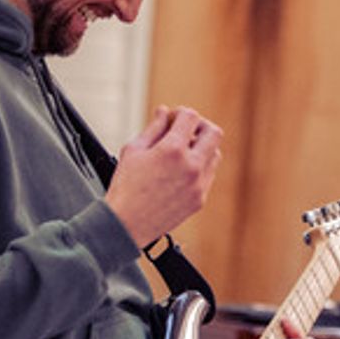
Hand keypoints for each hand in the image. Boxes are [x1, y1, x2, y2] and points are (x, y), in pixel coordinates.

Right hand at [105, 106, 222, 247]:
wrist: (126, 225)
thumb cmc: (125, 188)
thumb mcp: (133, 150)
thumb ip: (153, 127)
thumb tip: (164, 113)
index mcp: (173, 150)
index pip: (191, 117)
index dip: (180, 113)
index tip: (171, 119)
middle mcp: (191, 166)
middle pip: (213, 132)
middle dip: (199, 126)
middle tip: (185, 130)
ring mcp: (199, 184)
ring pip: (215, 154)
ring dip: (202, 147)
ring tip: (182, 151)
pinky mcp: (200, 199)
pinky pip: (209, 174)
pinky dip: (200, 166)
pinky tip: (182, 169)